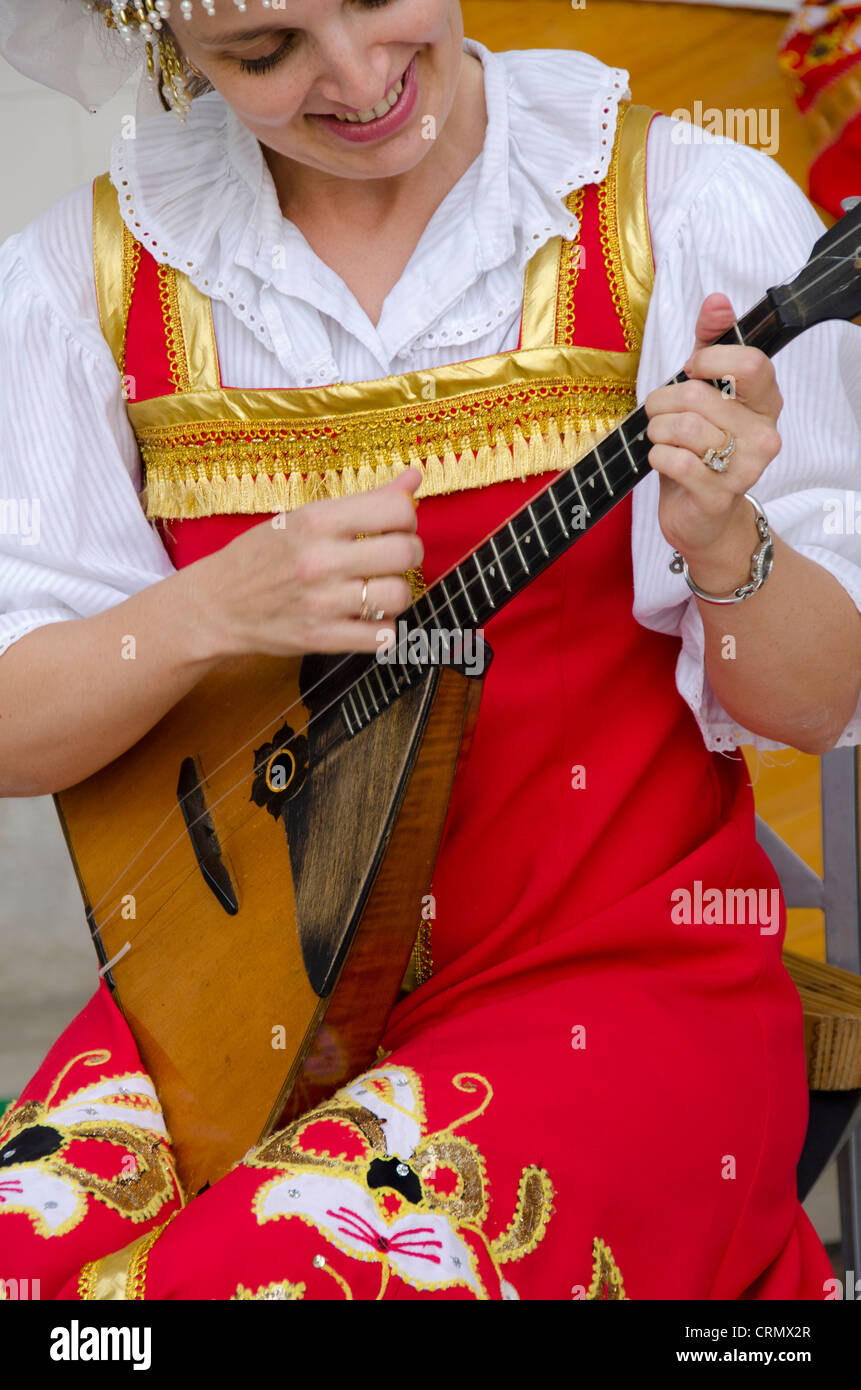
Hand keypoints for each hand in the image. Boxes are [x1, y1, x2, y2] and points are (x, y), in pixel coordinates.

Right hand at [186, 467, 423, 659]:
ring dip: (397, 593)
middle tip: (393, 558)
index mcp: (315, 521)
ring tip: (378, 589)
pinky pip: (383, 636)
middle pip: (405, 553)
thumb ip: (365, 500)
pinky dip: (383, 629)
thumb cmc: (262, 555)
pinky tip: (367, 618)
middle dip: (409, 553)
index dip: (406, 518)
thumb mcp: (304, 518)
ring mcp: (321, 603)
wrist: (216, 605)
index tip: (394, 526)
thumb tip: (415, 476)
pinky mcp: (321, 639)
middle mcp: (319, 561)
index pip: (397, 510)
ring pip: (399, 596)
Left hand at [643, 293, 782, 589]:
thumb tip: (716, 300)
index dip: (708, 360)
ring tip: (660, 439)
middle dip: (662, 401)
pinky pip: (675, 461)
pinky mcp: (719, 495)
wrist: (704, 517)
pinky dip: (657, 457)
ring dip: (656, 431)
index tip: (689, 371)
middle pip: (699, 396)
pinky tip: (663, 461)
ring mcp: (746, 468)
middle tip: (659, 414)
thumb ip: (711, 344)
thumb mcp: (705, 391)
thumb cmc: (701, 448)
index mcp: (766, 403)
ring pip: (683, 428)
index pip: (749, 363)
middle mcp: (765, 434)